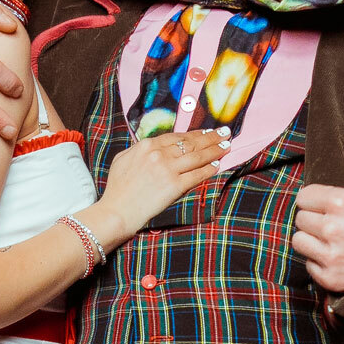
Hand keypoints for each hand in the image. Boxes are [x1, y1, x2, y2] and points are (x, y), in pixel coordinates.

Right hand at [97, 128, 228, 244]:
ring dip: (215, 150)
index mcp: (146, 145)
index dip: (194, 134)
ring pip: (198, 156)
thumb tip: (152, 146)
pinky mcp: (175, 186)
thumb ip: (139, 150)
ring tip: (226, 146)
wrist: (116, 211)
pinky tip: (218, 165)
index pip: (176, 136)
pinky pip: (197, 175)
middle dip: (211, 137)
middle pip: (191, 143)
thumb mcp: (123, 160)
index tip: (206, 132)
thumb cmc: (116, 189)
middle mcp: (159, 154)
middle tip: (225, 133)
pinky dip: (209, 169)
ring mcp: (168, 169)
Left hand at [291, 96, 343, 292]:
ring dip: (314, 240)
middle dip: (316, 218)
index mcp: (342, 202)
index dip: (319, 199)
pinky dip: (321, 263)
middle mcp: (332, 230)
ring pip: (300, 241)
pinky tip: (343, 258)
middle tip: (339, 221)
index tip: (336, 203)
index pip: (305, 196)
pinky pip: (309, 265)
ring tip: (339, 239)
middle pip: (301, 218)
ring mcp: (330, 257)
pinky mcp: (330, 280)